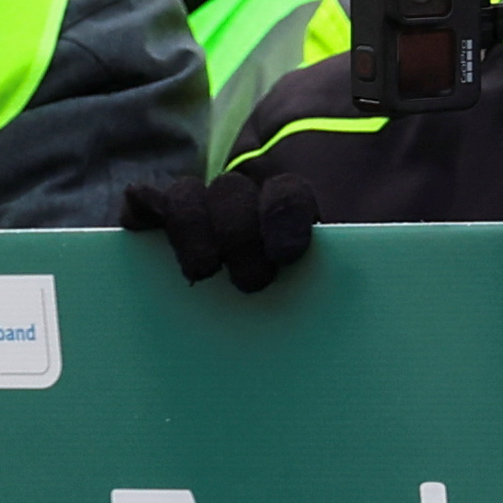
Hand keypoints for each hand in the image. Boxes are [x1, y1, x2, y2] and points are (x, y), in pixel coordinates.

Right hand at [124, 163, 319, 293]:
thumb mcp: (318, 288)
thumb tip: (364, 304)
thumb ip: (326, 282)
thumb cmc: (297, 301)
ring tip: (203, 272)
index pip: (286, 194)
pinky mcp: (156, 220)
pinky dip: (141, 210)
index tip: (286, 255)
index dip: (283, 216)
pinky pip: (143, 204)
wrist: (245, 310)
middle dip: (238, 234)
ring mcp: (198, 209)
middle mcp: (241, 203)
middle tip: (250, 283)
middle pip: (231, 192)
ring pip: (187, 195)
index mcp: (287, 213)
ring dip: (192, 229)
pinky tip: (138, 227)